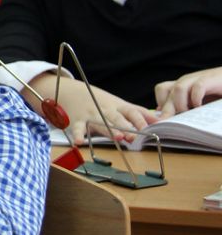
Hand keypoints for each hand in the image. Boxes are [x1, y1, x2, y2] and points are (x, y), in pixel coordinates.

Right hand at [29, 74, 158, 143]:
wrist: (72, 91)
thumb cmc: (101, 102)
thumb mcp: (120, 105)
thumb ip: (140, 114)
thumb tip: (162, 120)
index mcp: (119, 107)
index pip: (133, 112)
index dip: (142, 121)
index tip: (151, 130)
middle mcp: (106, 110)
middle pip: (118, 119)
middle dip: (127, 127)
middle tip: (135, 136)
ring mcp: (91, 115)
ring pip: (102, 123)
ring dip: (110, 130)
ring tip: (119, 138)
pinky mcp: (77, 120)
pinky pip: (78, 128)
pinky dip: (78, 135)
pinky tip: (79, 142)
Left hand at [154, 68, 221, 117]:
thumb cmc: (215, 94)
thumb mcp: (195, 102)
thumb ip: (181, 106)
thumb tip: (163, 116)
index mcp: (180, 86)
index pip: (161, 89)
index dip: (160, 102)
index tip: (164, 119)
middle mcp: (185, 81)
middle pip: (165, 90)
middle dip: (167, 109)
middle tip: (170, 123)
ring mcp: (196, 79)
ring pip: (179, 88)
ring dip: (181, 104)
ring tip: (188, 114)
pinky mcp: (209, 79)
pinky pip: (198, 86)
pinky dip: (197, 98)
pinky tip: (200, 107)